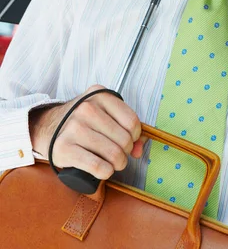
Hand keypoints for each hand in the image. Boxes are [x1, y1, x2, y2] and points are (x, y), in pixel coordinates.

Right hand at [29, 84, 147, 179]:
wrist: (48, 127)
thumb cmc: (83, 122)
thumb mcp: (104, 114)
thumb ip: (127, 127)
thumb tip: (139, 149)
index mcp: (99, 95)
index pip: (132, 121)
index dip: (135, 136)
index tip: (129, 140)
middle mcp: (86, 108)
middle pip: (124, 139)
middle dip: (125, 152)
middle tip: (118, 154)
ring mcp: (74, 128)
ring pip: (113, 154)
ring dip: (118, 164)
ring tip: (113, 163)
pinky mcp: (64, 148)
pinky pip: (97, 166)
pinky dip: (105, 172)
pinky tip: (103, 170)